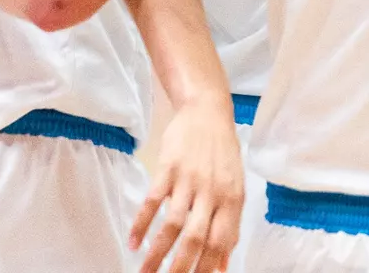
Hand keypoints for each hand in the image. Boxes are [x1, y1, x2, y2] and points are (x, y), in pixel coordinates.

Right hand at [131, 96, 243, 272]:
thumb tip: (223, 265)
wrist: (206, 111)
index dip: (208, 267)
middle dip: (181, 268)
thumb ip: (229, 226)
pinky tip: (133, 243)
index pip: (221, 242)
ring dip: (157, 253)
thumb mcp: (235, 188)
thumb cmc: (222, 154)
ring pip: (172, 225)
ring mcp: (188, 180)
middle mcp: (211, 192)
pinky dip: (142, 224)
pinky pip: (153, 201)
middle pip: (196, 239)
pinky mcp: (167, 169)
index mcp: (232, 199)